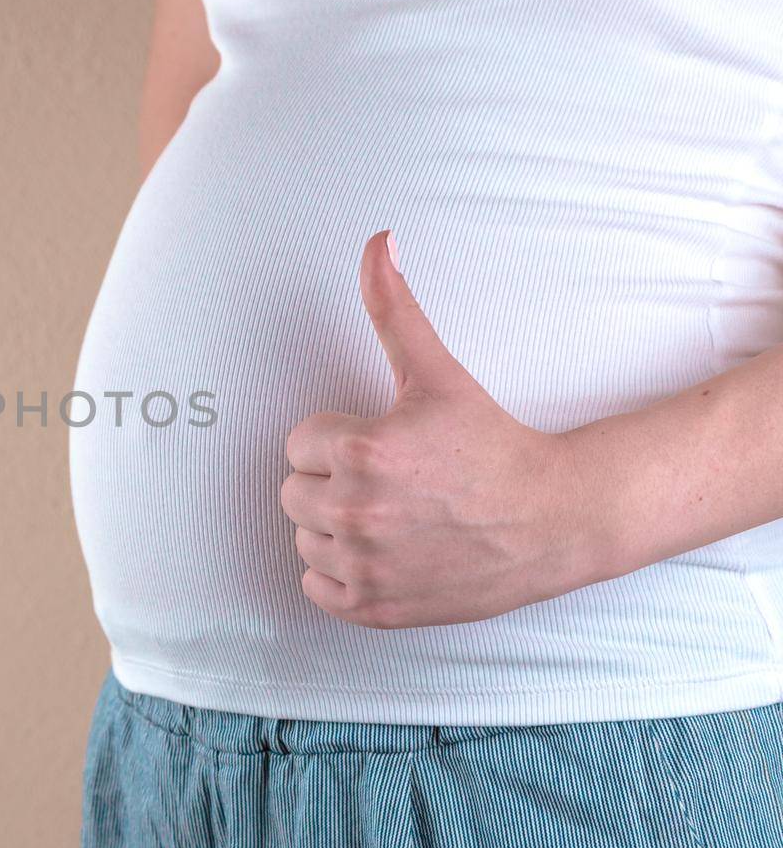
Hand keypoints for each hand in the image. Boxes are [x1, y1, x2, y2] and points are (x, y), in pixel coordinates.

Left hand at [278, 230, 610, 628]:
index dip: (339, 441)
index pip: (299, 443)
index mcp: (361, 451)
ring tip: (393, 515)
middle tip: (392, 481)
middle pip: (293, 492)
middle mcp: (355, 512)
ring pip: (304, 539)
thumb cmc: (491, 443)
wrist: (553, 520)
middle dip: (333, 482)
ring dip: (335, 528)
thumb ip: (393, 306)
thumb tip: (378, 239)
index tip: (387, 446)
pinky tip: (385, 553)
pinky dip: (339, 575)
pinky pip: (316, 588)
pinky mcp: (374, 607)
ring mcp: (364, 566)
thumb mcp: (436, 372)